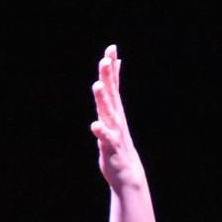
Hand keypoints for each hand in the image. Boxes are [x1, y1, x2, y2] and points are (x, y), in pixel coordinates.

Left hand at [91, 45, 146, 192]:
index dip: (112, 67)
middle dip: (107, 77)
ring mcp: (114, 132)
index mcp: (115, 110)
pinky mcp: (111, 147)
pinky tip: (94, 125)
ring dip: (103, 100)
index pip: (113, 84)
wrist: (127, 173)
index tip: (111, 48)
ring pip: (108, 113)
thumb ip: (113, 92)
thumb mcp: (114, 114)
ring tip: (97, 85)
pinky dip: (100, 131)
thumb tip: (117, 69)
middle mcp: (116, 118)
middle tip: (105, 59)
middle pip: (111, 94)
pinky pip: (105, 138)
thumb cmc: (117, 141)